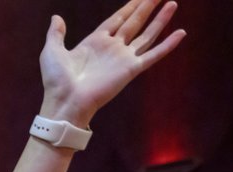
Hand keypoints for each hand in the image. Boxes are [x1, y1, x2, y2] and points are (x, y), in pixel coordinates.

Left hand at [38, 0, 184, 127]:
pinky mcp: (131, 69)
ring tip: (172, 3)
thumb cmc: (56, 80)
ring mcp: (122, 58)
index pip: (116, 19)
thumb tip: (56, 18)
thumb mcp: (51, 51)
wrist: (65, 101)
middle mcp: (112, 48)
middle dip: (146, 7)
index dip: (129, 7)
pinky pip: (153, 54)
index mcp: (95, 42)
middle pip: (134, 22)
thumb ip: (56, 34)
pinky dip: (168, 45)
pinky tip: (181, 33)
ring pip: (146, 34)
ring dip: (160, 19)